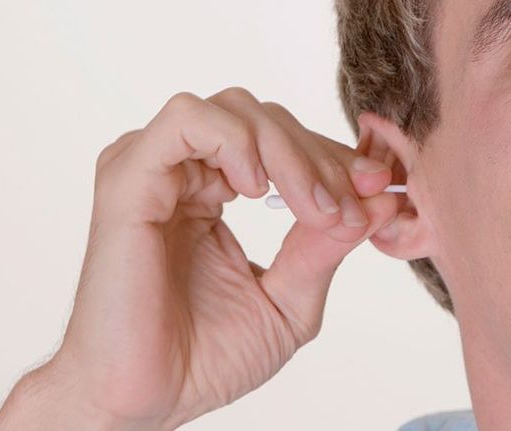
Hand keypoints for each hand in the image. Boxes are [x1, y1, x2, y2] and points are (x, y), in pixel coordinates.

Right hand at [0, 87, 398, 429]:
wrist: (149, 401)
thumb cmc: (207, 358)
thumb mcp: (290, 297)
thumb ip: (328, 244)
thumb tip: (382, 199)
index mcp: (216, 190)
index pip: (284, 142)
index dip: (335, 158)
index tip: (378, 189)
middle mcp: (184, 172)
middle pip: (266, 118)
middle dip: (321, 159)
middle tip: (349, 209)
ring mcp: (154, 170)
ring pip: (235, 109)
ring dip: (290, 152)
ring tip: (312, 209)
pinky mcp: (129, 179)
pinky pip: (187, 121)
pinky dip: (236, 142)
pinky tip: (256, 191)